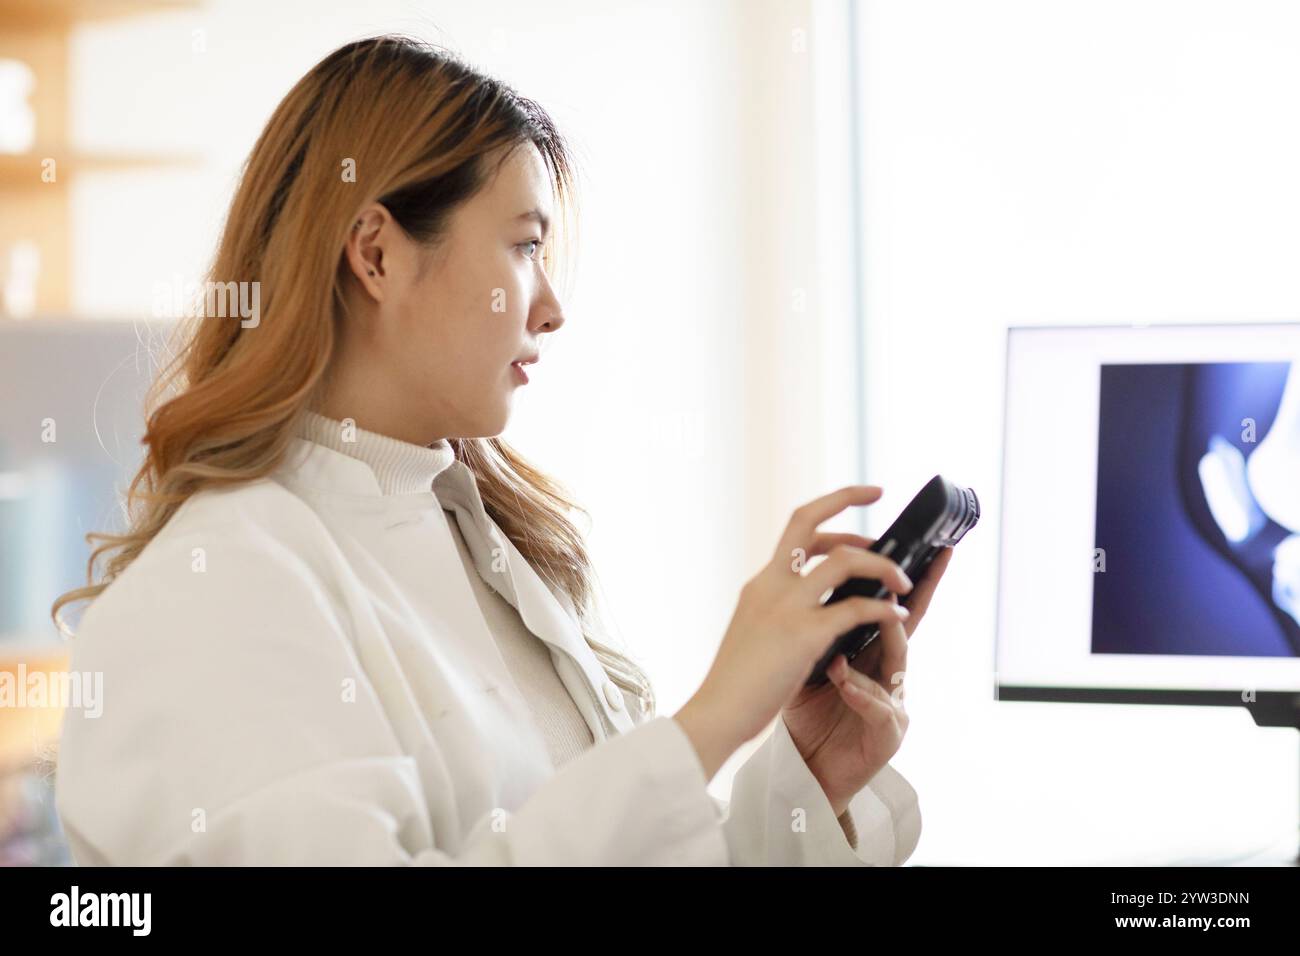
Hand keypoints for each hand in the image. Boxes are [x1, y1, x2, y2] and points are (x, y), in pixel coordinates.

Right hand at [674, 486, 911, 779]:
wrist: (718, 714)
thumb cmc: (736, 684)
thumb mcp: (752, 631)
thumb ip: (775, 611)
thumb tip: (802, 607)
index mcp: (761, 584)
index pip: (794, 530)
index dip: (826, 509)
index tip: (855, 502)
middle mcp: (771, 585)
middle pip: (807, 522)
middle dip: (845, 498)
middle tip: (879, 496)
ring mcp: (786, 607)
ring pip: (842, 561)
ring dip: (880, 563)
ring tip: (903, 578)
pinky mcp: (803, 635)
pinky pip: (855, 609)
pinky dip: (882, 608)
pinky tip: (897, 614)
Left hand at [781, 542, 951, 815]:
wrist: (805, 770)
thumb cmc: (807, 714)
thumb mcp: (807, 662)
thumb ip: (816, 627)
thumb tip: (807, 580)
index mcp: (865, 650)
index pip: (885, 605)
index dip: (902, 574)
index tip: (924, 542)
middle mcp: (885, 671)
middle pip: (906, 624)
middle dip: (918, 592)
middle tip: (923, 561)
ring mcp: (892, 701)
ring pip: (896, 660)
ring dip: (881, 638)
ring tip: (876, 618)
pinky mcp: (887, 734)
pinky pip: (878, 706)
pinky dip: (860, 692)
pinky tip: (843, 681)